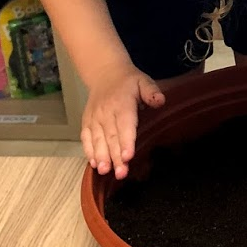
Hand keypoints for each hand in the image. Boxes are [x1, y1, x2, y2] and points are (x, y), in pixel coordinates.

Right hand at [81, 62, 164, 178]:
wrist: (104, 73)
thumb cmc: (128, 82)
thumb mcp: (143, 81)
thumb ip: (151, 92)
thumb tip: (160, 100)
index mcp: (122, 103)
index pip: (125, 125)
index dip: (126, 141)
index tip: (128, 156)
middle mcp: (106, 112)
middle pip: (111, 137)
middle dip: (115, 157)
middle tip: (121, 173)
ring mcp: (94, 118)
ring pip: (97, 139)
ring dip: (101, 156)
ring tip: (105, 171)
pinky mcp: (87, 122)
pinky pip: (86, 138)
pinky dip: (89, 151)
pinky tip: (94, 164)